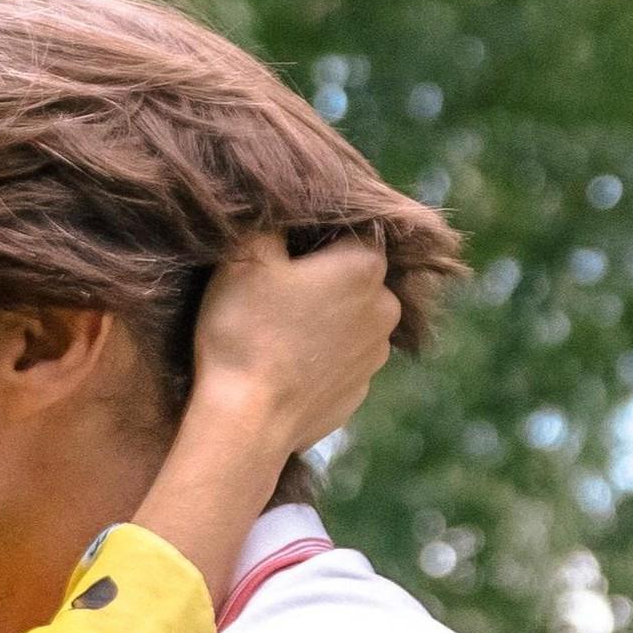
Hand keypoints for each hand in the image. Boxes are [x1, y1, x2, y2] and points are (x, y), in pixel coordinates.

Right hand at [188, 228, 399, 461]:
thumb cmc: (246, 330)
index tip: (284, 250)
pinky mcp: (360, 391)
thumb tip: (285, 210)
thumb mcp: (245, 257)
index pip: (351, 229)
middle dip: (325, 277)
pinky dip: (321, 357)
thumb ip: (272, 221)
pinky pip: (342, 359)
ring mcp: (376, 355)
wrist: (248, 421)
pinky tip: (287, 363)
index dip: (315, 235)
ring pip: (352, 318)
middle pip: (356, 275)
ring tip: (280, 331)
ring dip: (326, 318)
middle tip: (277, 290)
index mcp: (365, 266)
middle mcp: (386, 308)